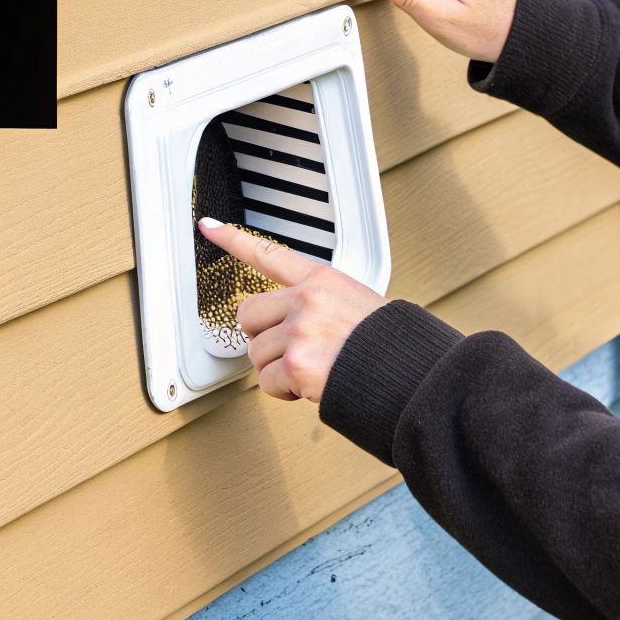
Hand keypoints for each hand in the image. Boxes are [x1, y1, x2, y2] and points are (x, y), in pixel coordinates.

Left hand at [197, 217, 387, 402]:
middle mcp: (307, 299)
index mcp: (322, 280)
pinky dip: (286, 392)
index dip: (233, 240)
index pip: (269, 253)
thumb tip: (291, 322)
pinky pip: (268, 382)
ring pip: (256, 354)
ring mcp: (300, 330)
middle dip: (263, 337)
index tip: (209, 227)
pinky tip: (314, 384)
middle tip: (293, 349)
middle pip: (248, 315)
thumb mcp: (357, 303)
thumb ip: (320, 304)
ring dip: (279, 369)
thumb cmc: (390, 345)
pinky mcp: (297, 364)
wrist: (410, 374)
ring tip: (316, 367)